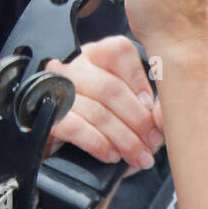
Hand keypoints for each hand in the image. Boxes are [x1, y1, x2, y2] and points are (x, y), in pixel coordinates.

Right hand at [44, 36, 164, 171]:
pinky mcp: (47, 117)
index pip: (119, 51)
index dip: (140, 80)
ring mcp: (57, 92)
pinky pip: (75, 128)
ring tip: (138, 156)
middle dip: (137, 120)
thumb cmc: (109, 129)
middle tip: (152, 142)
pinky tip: (111, 154)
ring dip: (123, 138)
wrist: (72, 157)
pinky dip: (98, 143)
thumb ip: (151, 108)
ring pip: (96, 111)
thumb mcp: (134, 114)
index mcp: (98, 57)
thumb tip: (160, 113)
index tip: (152, 108)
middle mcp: (75, 68)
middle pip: (110, 88)